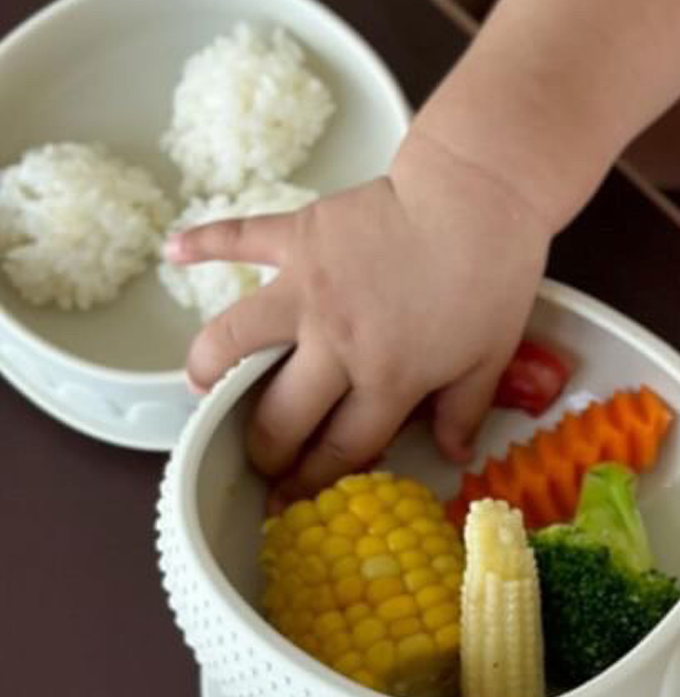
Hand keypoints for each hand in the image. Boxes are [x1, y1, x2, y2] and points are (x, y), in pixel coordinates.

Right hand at [167, 132, 556, 496]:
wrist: (476, 199)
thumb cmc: (491, 281)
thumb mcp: (489, 359)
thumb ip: (463, 410)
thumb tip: (453, 456)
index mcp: (388, 379)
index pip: (342, 447)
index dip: (315, 480)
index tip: (295, 498)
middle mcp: (336, 342)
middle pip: (281, 414)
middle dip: (264, 449)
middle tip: (261, 458)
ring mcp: (308, 289)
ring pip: (233, 338)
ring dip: (208, 367)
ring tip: (202, 386)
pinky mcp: (296, 238)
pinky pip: (237, 238)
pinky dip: (202, 242)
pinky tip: (172, 252)